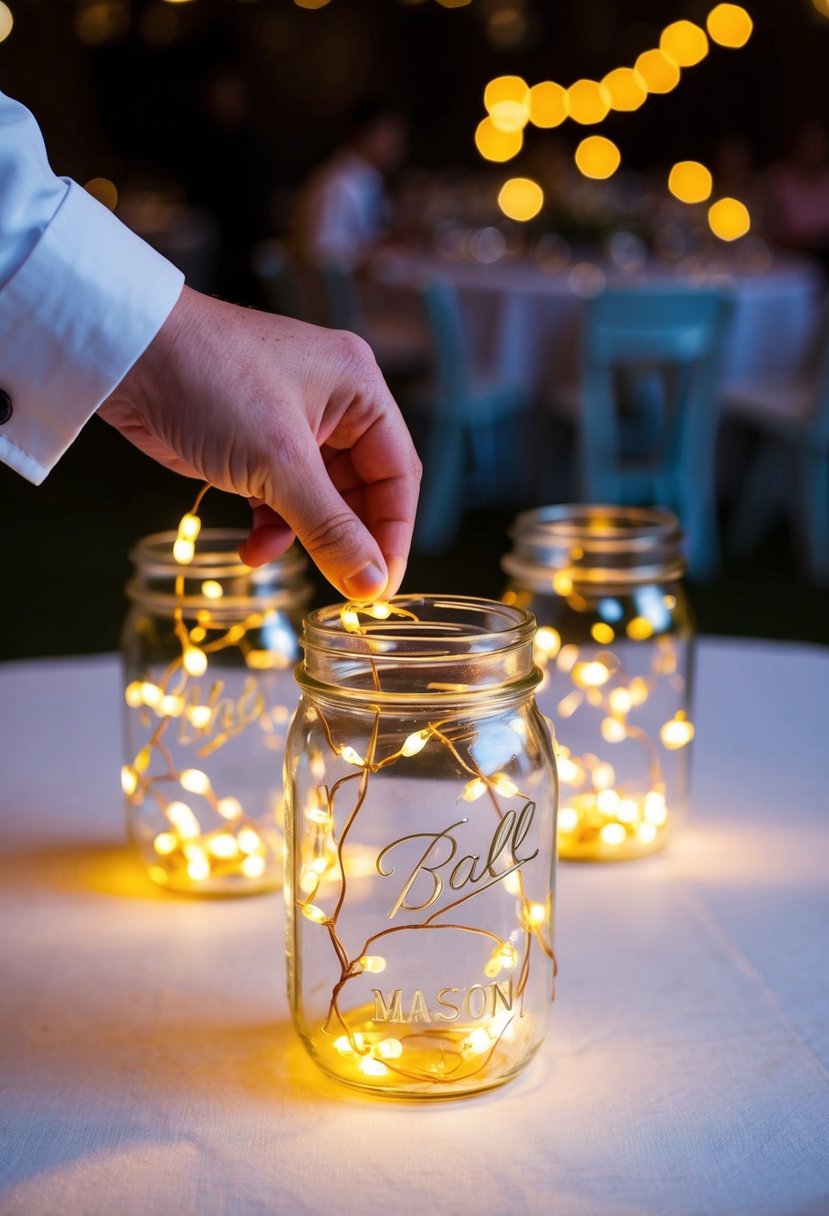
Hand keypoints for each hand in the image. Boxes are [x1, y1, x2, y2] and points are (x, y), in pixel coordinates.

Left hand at [98, 287, 420, 599]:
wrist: (124, 352)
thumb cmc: (210, 382)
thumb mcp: (279, 464)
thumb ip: (330, 529)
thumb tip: (369, 585)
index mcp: (359, 388)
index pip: (398, 474)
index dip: (394, 533)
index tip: (382, 586)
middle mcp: (334, 402)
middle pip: (361, 490)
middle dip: (346, 538)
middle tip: (342, 588)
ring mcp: (291, 422)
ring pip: (319, 499)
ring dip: (303, 535)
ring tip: (277, 559)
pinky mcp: (253, 441)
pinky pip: (280, 496)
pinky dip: (271, 525)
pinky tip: (252, 549)